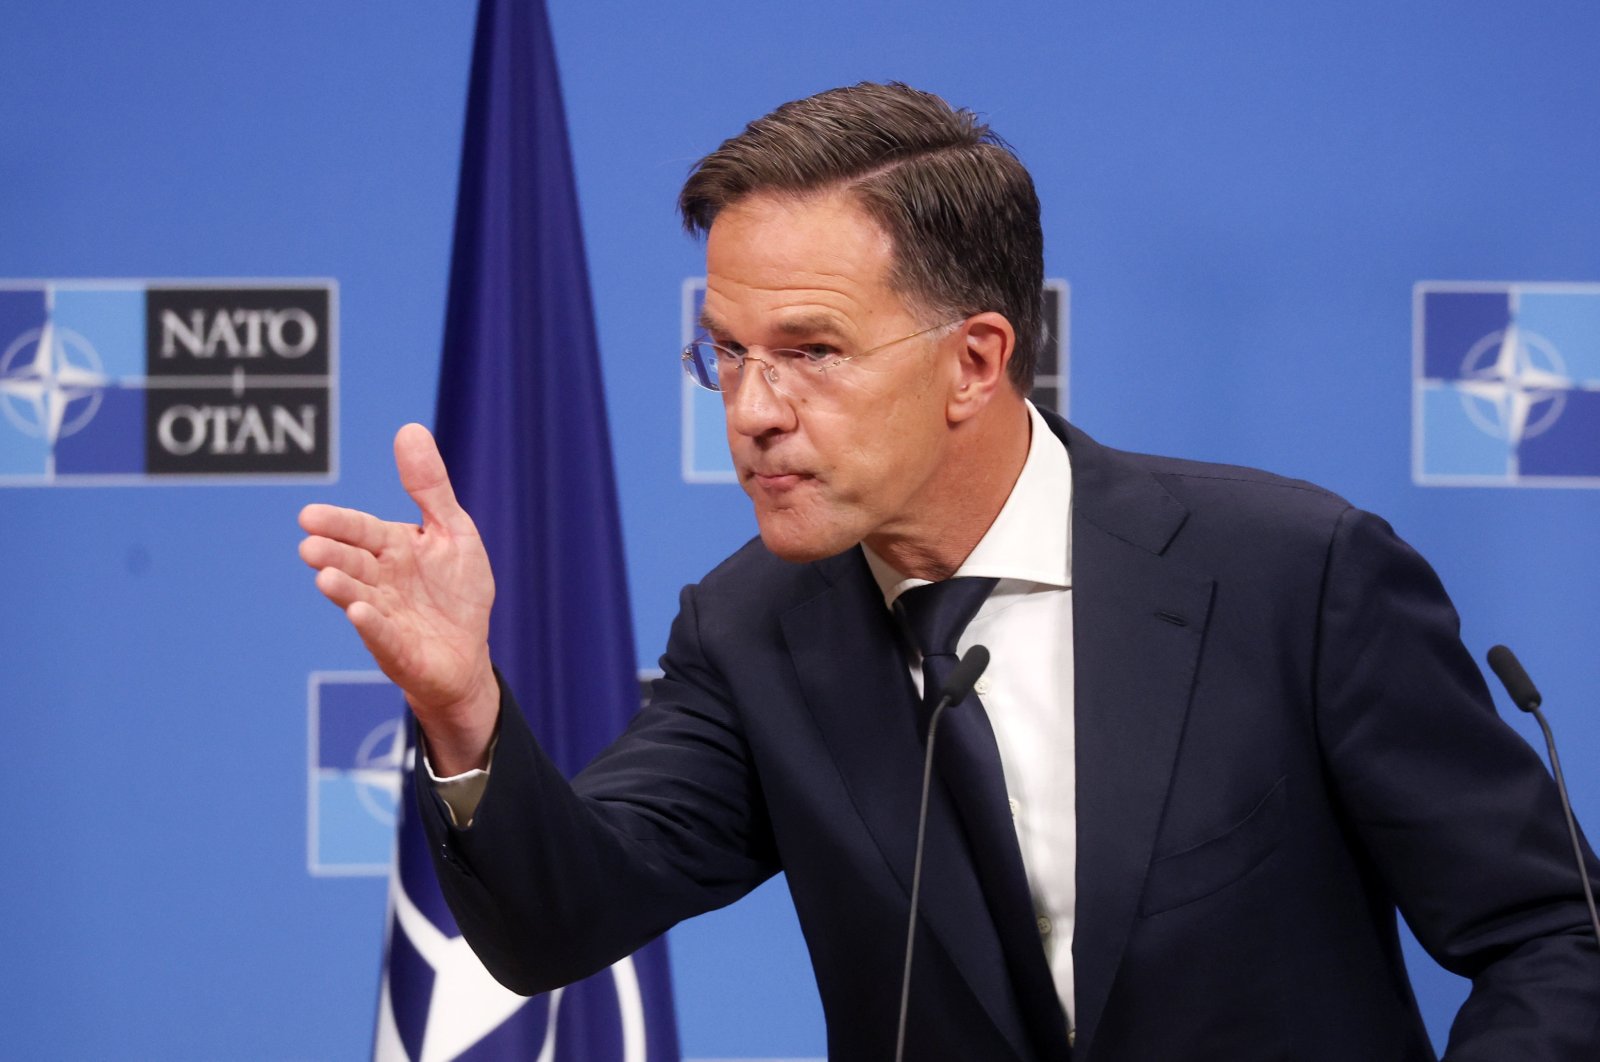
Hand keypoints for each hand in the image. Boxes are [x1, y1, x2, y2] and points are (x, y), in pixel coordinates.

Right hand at [299, 423, 498, 771]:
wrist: (468, 654)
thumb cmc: (456, 591)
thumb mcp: (452, 530)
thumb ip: (430, 486)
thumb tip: (409, 429)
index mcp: (392, 549)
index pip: (361, 530)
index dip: (337, 524)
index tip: (308, 517)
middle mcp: (381, 581)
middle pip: (353, 563)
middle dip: (332, 555)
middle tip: (310, 546)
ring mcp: (387, 617)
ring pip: (359, 598)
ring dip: (343, 589)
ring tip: (324, 577)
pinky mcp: (399, 650)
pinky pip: (383, 636)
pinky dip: (371, 625)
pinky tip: (358, 614)